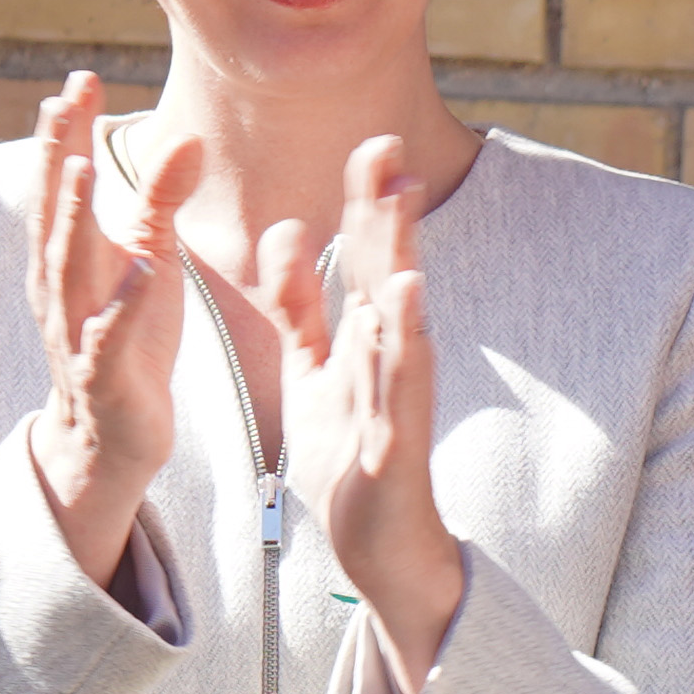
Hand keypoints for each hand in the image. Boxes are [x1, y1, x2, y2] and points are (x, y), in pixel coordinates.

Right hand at [23, 74, 195, 587]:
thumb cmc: (128, 338)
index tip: (77, 78)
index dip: (66, 131)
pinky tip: (141, 272)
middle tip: (61, 101)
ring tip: (82, 167)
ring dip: (71, 218)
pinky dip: (120, 306)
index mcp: (67, 254)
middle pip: (53, 212)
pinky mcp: (102, 376)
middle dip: (56, 156)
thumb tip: (189, 136)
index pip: (62, 182)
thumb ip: (161, 201)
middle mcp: (59, 287)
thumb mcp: (148, 260)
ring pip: (66, 270)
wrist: (112, 436)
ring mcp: (75, 331)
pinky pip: (107, 339)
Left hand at [245, 136, 459, 680]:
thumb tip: (289, 235)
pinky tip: (404, 296)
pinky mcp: (395, 441)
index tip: (373, 145)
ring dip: (397, 257)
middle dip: (383, 210)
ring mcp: (395, 397)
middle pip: (383, 271)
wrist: (380, 550)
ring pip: (395, 318)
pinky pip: (398, 386)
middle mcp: (385, 358)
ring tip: (398, 200)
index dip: (365, 203)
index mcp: (362, 339)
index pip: (362, 259)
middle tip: (387, 142)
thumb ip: (301, 308)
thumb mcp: (314, 372)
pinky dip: (402, 341)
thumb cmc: (351, 460)